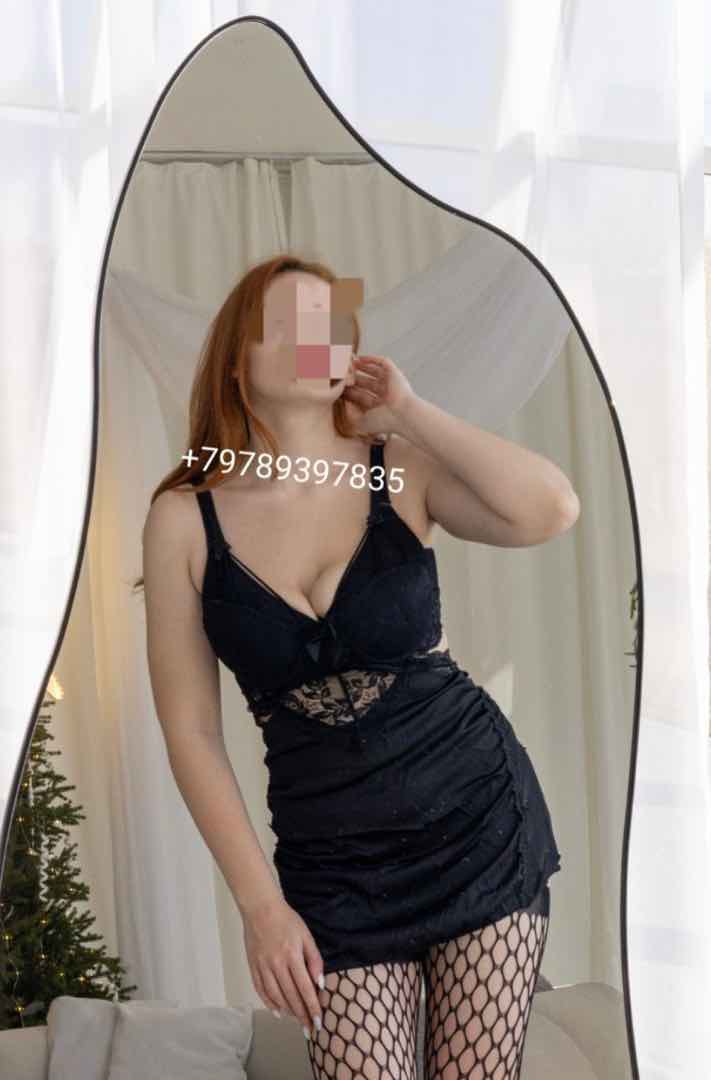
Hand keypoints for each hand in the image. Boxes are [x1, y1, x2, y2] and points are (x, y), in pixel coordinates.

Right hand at [243, 897, 323, 1038]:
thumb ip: (314, 960)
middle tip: (310, 1028)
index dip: (313, 1008)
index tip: (319, 1022)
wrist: (260, 909)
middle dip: (302, 1015)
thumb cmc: (287, 920)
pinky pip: (262, 990)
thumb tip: (320, 984)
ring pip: (276, 997)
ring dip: (288, 1011)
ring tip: (297, 1020)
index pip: (305, 989)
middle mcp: (276, 964)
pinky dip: (270, 1003)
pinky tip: (278, 1011)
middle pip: (291, 997)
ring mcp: (263, 967)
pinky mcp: (253, 967)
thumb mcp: (306, 936)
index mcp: (292, 956)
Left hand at [342, 353, 417, 437]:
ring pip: (374, 371)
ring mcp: (391, 383)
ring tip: (349, 363)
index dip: (350, 391)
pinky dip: (372, 359)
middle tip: (341, 374)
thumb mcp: (362, 422)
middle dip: (354, 378)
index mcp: (379, 406)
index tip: (338, 387)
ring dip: (362, 367)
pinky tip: (360, 358)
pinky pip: (383, 362)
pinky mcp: (395, 373)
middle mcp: (385, 394)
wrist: (402, 415)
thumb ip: (351, 415)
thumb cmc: (384, 421)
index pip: (362, 396)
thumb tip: (343, 403)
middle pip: (367, 382)